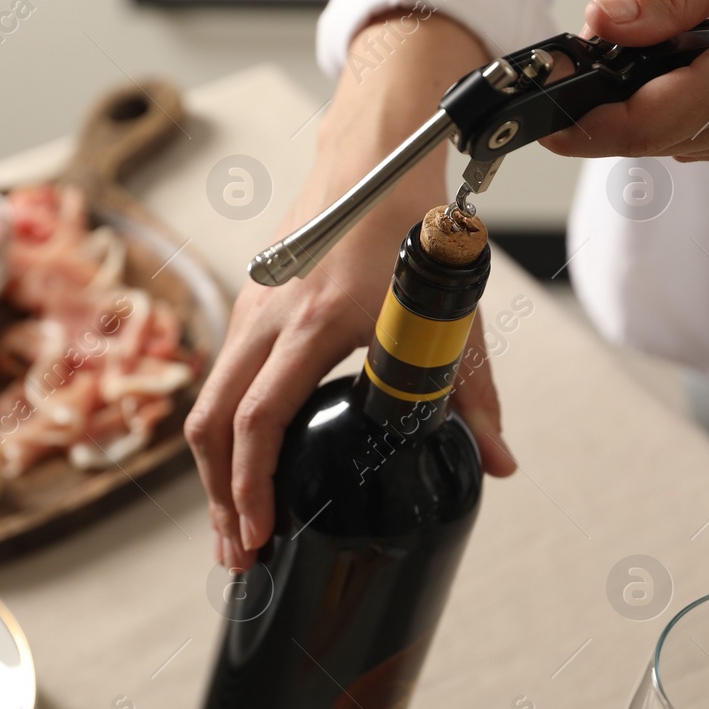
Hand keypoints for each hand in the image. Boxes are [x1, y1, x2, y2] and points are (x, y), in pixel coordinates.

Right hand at [185, 13, 513, 572]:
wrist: (374, 152)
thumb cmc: (413, 226)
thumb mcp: (451, 312)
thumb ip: (473, 393)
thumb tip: (499, 465)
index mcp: (315, 321)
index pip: (260, 419)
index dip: (252, 486)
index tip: (259, 535)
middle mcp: (267, 316)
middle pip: (213, 424)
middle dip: (220, 499)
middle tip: (240, 556)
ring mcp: (250, 307)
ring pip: (209, 403)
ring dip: (217, 471)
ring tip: (239, 526)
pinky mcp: (250, 303)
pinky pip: (221, 379)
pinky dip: (224, 432)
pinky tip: (246, 464)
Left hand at [542, 0, 708, 161]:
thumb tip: (602, 23)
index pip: (647, 121)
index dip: (585, 124)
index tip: (540, 115)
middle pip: (656, 141)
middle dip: (598, 122)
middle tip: (556, 90)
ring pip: (681, 143)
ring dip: (637, 116)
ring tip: (606, 71)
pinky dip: (677, 112)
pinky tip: (670, 72)